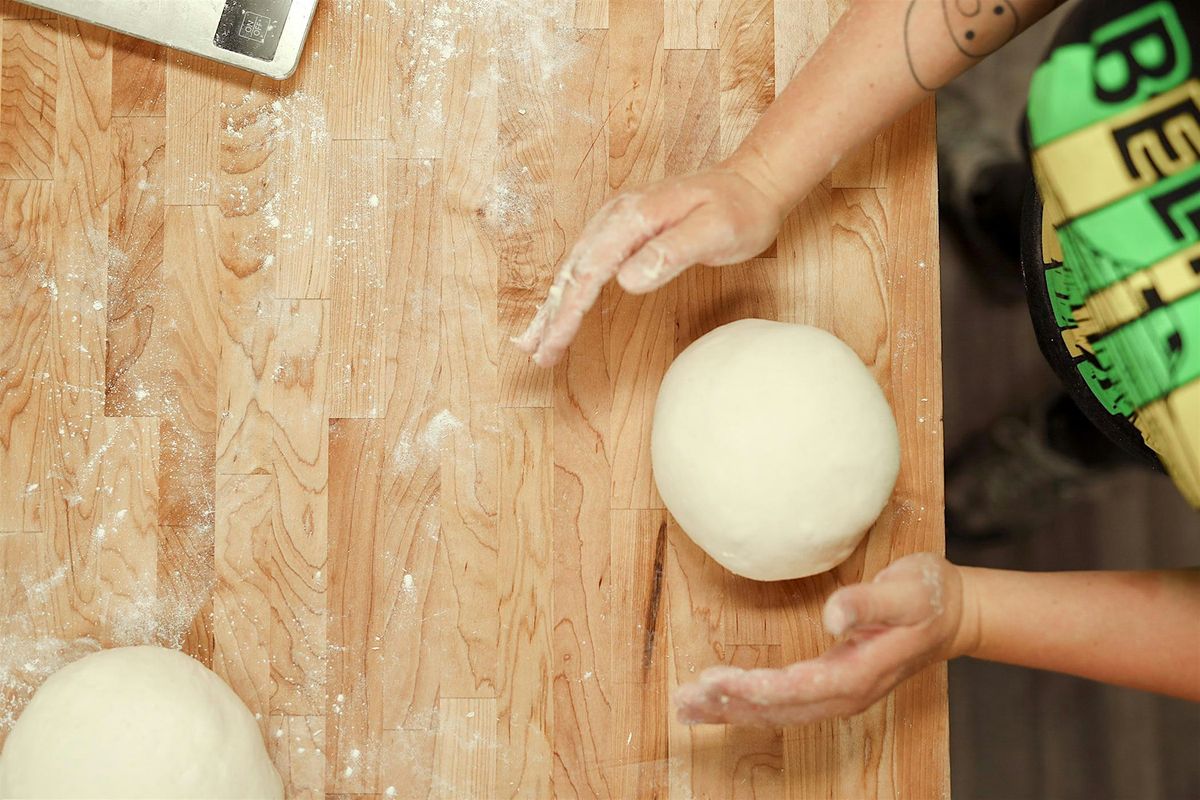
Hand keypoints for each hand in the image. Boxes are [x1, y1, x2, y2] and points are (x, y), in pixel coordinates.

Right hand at [513, 159, 787, 366]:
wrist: (752, 182)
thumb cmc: (739, 209)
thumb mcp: (715, 232)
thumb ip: (671, 252)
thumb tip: (626, 279)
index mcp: (634, 217)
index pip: (590, 271)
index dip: (569, 311)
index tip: (554, 342)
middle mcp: (617, 216)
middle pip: (574, 271)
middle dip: (552, 315)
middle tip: (537, 354)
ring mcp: (618, 221)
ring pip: (575, 268)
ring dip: (553, 306)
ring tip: (535, 341)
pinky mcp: (624, 230)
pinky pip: (588, 262)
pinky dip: (569, 290)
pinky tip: (560, 308)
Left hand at [675, 553, 973, 725]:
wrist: (954, 612)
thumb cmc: (930, 596)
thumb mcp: (907, 591)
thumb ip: (869, 602)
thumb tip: (832, 615)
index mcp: (862, 673)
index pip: (801, 688)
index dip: (757, 688)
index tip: (718, 681)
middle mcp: (847, 691)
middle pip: (782, 708)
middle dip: (732, 705)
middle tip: (686, 698)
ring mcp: (840, 692)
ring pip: (779, 710)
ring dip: (732, 709)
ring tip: (687, 706)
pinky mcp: (831, 683)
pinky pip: (784, 701)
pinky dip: (748, 702)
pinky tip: (718, 699)